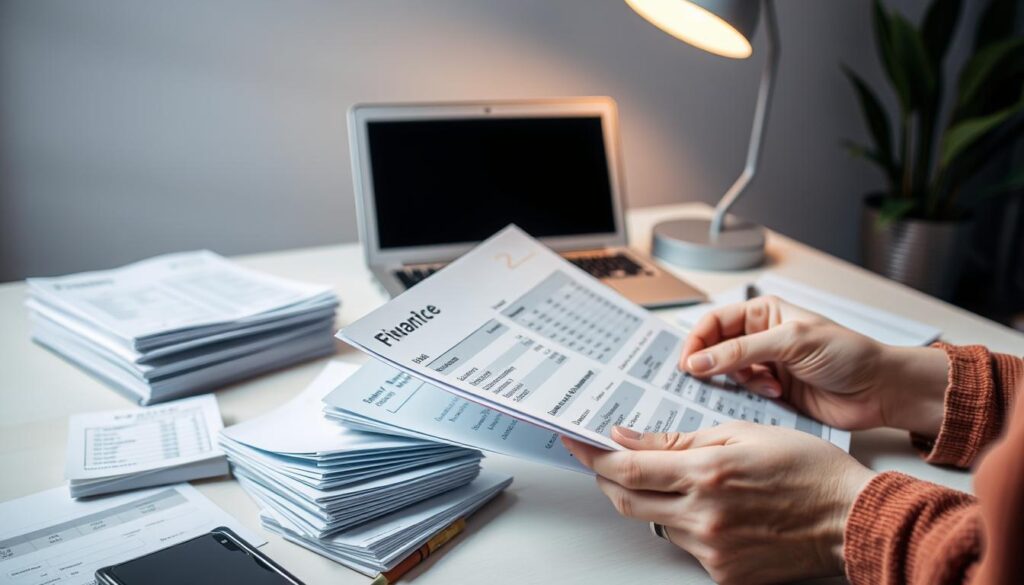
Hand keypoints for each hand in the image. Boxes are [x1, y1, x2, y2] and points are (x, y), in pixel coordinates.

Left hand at [562, 424, 875, 584]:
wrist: (849, 518)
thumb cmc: (806, 469)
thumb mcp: (740, 434)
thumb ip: (677, 439)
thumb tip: (628, 437)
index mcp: (705, 473)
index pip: (626, 468)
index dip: (593, 455)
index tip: (575, 441)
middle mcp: (702, 515)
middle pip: (626, 500)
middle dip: (607, 478)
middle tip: (602, 459)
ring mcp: (712, 550)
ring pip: (655, 522)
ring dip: (650, 500)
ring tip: (674, 479)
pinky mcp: (724, 573)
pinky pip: (684, 545)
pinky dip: (682, 523)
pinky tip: (707, 508)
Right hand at [679, 295, 947, 435]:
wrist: (880, 391)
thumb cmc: (847, 355)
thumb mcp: (791, 343)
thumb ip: (741, 352)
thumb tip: (697, 362)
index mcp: (764, 314)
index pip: (715, 322)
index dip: (697, 341)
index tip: (687, 362)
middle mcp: (761, 338)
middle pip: (715, 349)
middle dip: (709, 363)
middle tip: (700, 378)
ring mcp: (767, 366)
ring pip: (727, 374)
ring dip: (737, 382)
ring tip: (763, 386)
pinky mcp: (773, 393)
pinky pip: (744, 396)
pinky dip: (750, 398)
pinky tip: (773, 395)